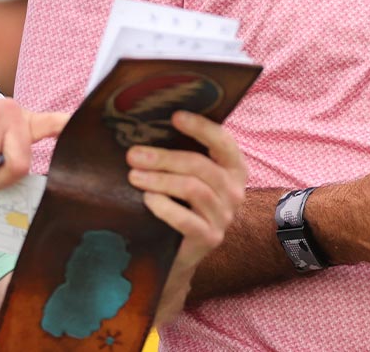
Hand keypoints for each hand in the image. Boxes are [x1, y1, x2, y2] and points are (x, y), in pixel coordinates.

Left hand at [123, 111, 247, 324]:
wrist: (179, 252)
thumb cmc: (182, 202)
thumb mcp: (188, 175)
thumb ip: (182, 153)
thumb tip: (150, 124)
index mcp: (234, 169)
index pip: (224, 142)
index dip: (201, 128)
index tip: (175, 117)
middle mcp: (235, 191)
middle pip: (200, 166)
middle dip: (164, 158)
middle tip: (134, 154)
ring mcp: (225, 217)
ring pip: (192, 189)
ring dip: (159, 179)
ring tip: (134, 176)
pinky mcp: (210, 238)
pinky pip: (186, 219)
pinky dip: (164, 206)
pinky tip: (148, 199)